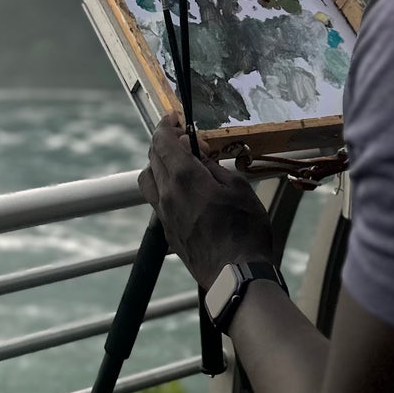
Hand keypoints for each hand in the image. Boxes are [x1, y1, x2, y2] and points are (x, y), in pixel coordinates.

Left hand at [137, 113, 273, 290]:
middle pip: (153, 158)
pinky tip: (185, 190)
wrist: (235, 275)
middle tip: (187, 140)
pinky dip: (164, 185)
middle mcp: (166, 194)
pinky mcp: (166, 230)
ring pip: (149, 179)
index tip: (174, 117)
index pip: (162, 142)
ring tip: (182, 165)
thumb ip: (213, 167)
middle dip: (165, 142)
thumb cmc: (244, 230)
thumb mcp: (238, 188)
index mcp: (183, 178)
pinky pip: (156, 199)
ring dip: (160, 165)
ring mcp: (163, 214)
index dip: (166, 125)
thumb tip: (197, 154)